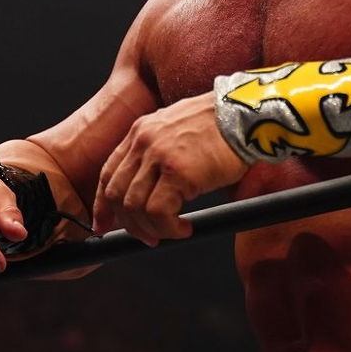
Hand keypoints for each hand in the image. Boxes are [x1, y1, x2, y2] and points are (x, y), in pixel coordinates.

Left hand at [93, 91, 249, 245]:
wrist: (247, 114)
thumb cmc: (222, 126)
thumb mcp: (178, 131)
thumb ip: (159, 152)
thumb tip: (153, 189)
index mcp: (140, 131)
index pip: (108, 173)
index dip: (103, 205)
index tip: (104, 224)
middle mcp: (143, 141)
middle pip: (116, 194)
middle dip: (128, 223)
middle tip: (148, 237)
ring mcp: (159, 156)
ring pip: (135, 207)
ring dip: (151, 229)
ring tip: (172, 232)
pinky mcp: (178, 172)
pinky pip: (158, 213)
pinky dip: (168, 228)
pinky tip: (185, 227)